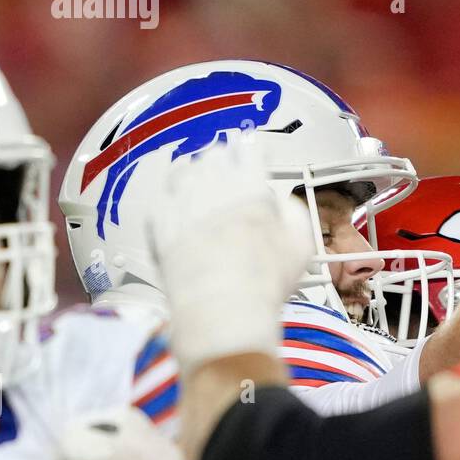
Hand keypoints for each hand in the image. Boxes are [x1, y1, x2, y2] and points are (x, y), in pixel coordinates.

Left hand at [148, 135, 309, 374]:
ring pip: (183, 170)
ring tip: (199, 180)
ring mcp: (182, 204)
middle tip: (227, 165)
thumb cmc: (265, 281)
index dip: (252, 148)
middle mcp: (213, 187)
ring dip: (195, 172)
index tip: (252, 149)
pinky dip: (170, 197)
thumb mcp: (300, 244)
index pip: (249, 150)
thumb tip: (282, 202)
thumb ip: (293, 213)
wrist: (221, 311)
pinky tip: (176, 204)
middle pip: (214, 155)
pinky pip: (161, 198)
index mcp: (251, 186)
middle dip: (223, 157)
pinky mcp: (159, 226)